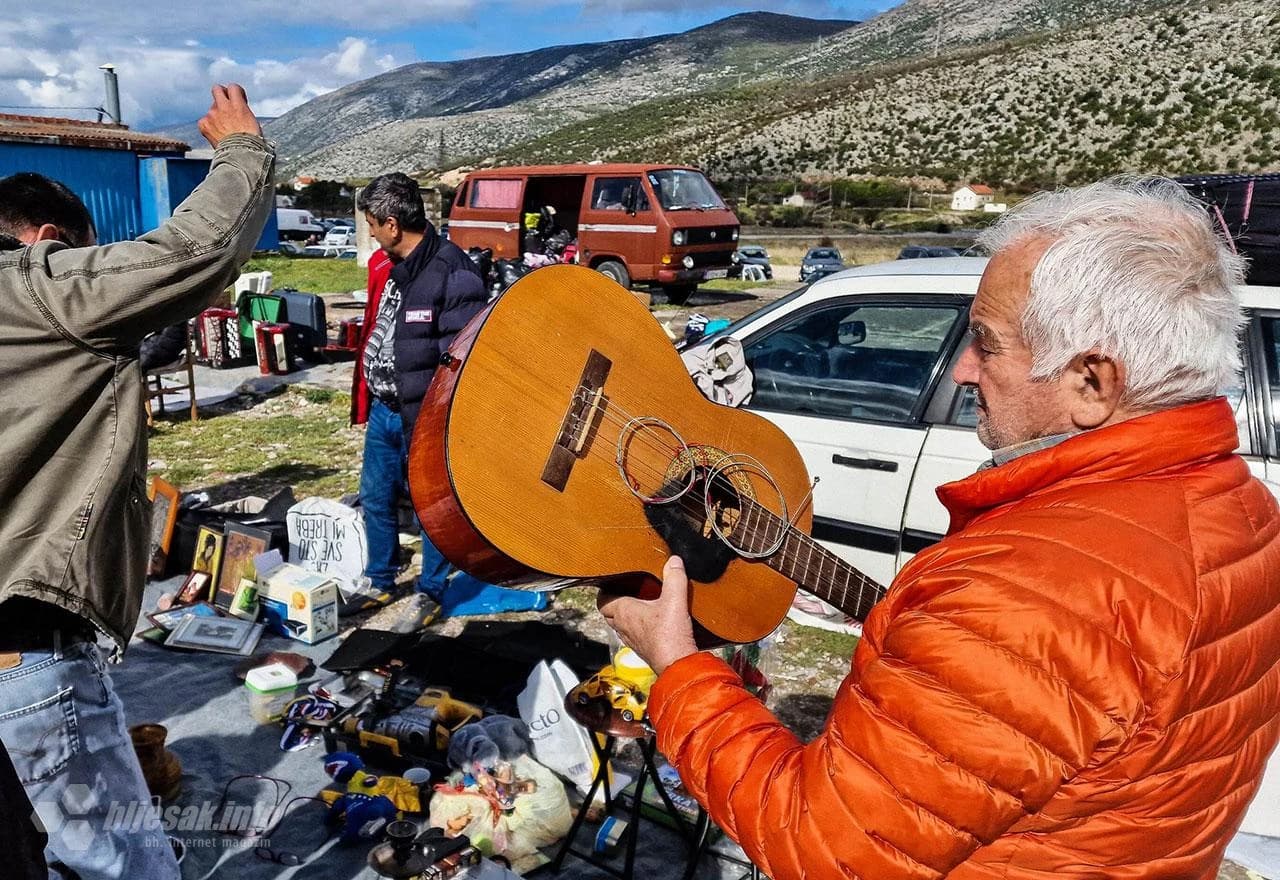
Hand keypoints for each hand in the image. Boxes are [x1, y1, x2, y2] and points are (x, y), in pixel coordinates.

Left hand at [197, 83, 260, 147]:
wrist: (240, 155)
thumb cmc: (251, 143)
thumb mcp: (252, 122)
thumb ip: (242, 111)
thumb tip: (239, 110)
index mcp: (238, 105)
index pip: (233, 87)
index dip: (236, 92)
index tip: (238, 98)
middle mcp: (223, 106)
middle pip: (216, 89)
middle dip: (220, 94)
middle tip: (224, 103)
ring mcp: (212, 115)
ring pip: (212, 109)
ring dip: (217, 116)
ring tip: (224, 130)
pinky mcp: (204, 124)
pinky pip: (204, 121)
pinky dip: (209, 127)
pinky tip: (216, 135)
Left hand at [598, 556, 698, 673]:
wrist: (678, 666)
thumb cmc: (670, 636)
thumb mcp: (675, 601)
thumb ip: (674, 578)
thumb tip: (674, 561)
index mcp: (624, 612)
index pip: (602, 600)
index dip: (604, 590)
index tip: (613, 581)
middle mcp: (623, 627)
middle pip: (609, 613)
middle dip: (614, 601)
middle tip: (627, 590)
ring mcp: (631, 640)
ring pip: (620, 624)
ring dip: (626, 615)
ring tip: (640, 603)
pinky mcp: (642, 649)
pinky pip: (633, 634)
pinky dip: (637, 627)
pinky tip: (652, 621)